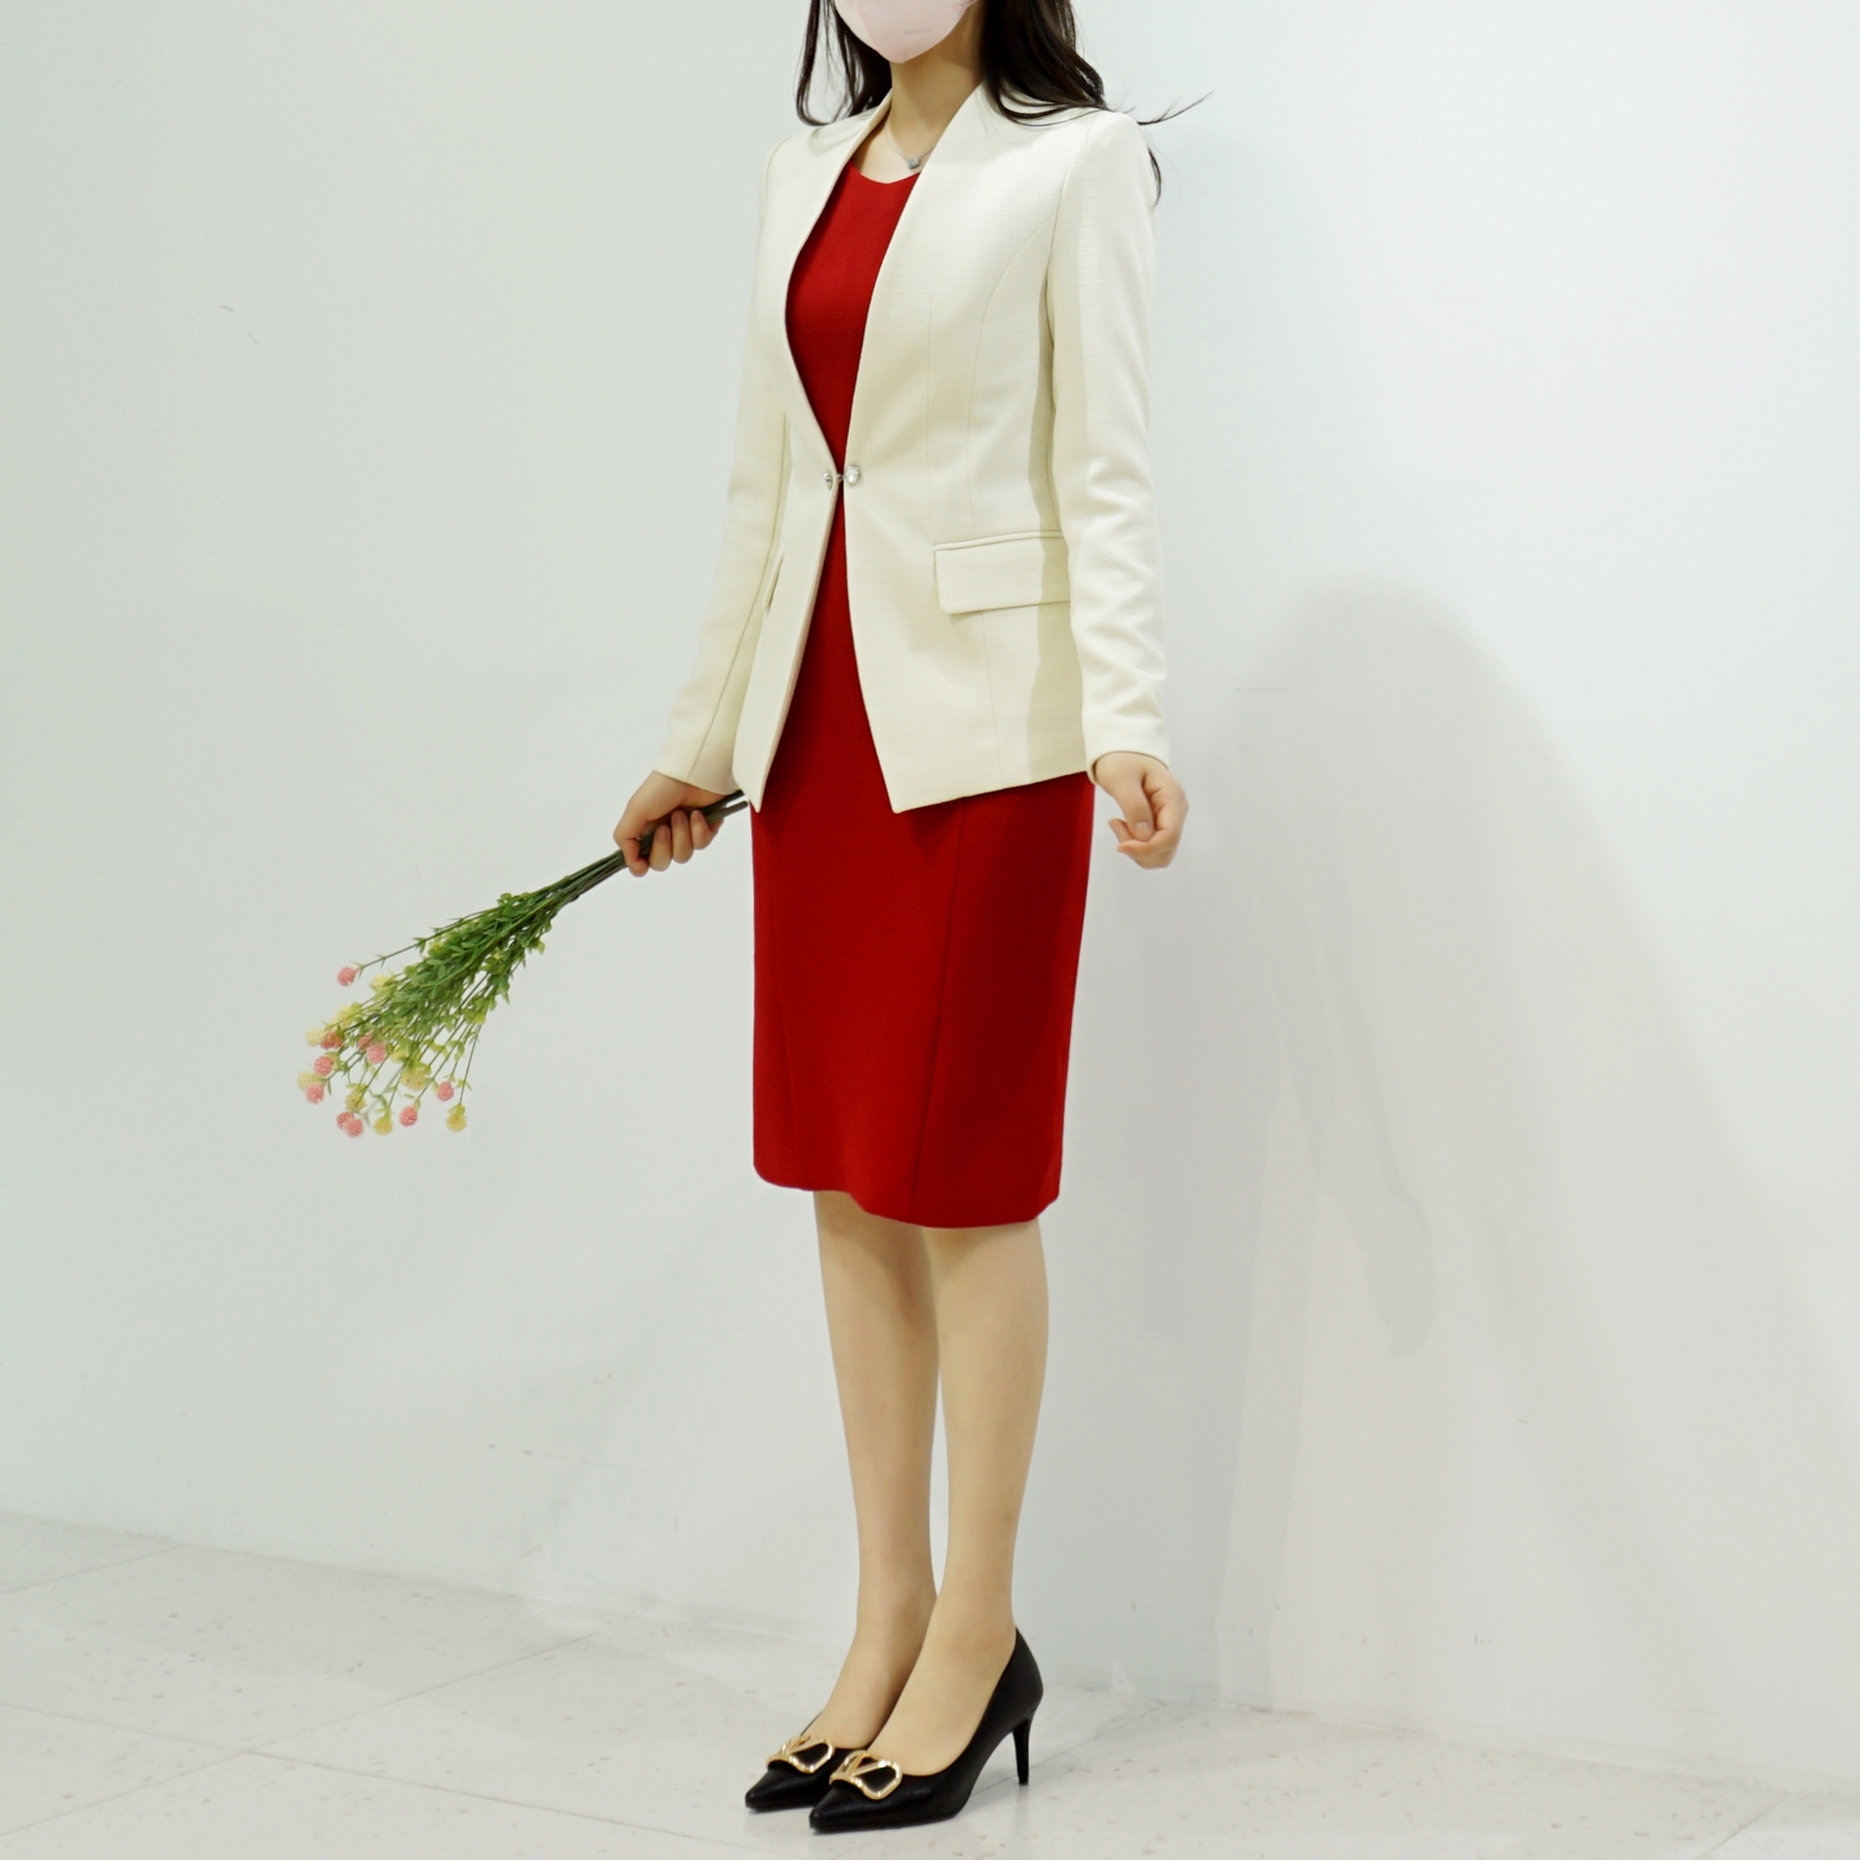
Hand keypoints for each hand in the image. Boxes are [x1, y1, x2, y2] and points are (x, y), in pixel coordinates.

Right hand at [612, 771, 730, 876]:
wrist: (692, 773)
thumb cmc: (661, 787)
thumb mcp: (635, 810)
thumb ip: (625, 838)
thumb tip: (631, 865)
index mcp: (645, 832)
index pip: (641, 862)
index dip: (642, 865)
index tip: (643, 863)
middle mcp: (664, 836)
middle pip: (662, 863)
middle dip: (663, 846)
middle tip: (665, 826)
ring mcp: (685, 835)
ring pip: (683, 856)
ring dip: (682, 834)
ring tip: (683, 813)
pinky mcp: (705, 831)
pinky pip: (702, 844)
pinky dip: (699, 829)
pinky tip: (698, 814)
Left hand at [1092, 752, 1186, 868]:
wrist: (1124, 752)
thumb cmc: (1122, 761)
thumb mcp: (1122, 780)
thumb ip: (1134, 806)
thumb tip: (1144, 837)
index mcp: (1173, 798)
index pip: (1169, 837)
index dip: (1146, 848)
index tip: (1120, 846)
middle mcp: (1176, 812)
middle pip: (1166, 850)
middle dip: (1139, 850)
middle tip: (1116, 825)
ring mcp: (1170, 819)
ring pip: (1159, 853)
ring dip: (1136, 848)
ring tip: (1118, 824)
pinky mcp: (1160, 825)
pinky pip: (1151, 846)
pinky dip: (1135, 844)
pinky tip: (1122, 825)